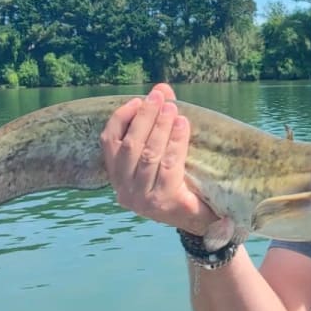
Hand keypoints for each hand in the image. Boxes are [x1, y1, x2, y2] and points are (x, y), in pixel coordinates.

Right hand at [99, 84, 216, 234]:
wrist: (201, 221)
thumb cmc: (181, 183)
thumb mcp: (165, 154)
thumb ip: (160, 123)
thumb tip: (162, 88)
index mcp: (118, 178)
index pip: (108, 142)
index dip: (121, 118)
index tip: (138, 100)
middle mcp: (125, 191)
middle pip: (130, 146)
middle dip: (145, 117)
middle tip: (159, 97)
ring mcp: (143, 199)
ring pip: (148, 155)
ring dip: (160, 127)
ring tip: (172, 108)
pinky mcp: (164, 202)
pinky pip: (169, 165)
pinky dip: (175, 142)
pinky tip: (182, 126)